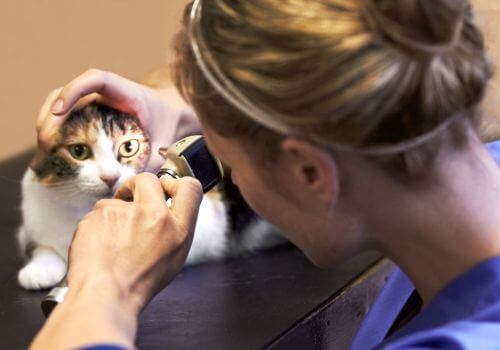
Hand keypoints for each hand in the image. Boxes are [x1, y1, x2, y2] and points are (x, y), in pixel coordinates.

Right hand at [34, 69, 199, 170]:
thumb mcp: (162, 144)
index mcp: (125, 91)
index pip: (95, 79)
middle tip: (46, 143)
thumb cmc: (168, 126)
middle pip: (66, 93)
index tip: (59, 110)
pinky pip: (65, 121)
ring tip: (43, 153)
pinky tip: (48, 157)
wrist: (174, 118)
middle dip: (50, 116)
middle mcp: (104, 95)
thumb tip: (121, 184)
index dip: (73, 90)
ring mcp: (93, 105)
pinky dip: (54, 136)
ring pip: (59, 106)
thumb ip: (148, 162)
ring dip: (46, 126)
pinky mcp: (88, 118)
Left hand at [67, 173, 202, 310]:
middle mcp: (153, 215)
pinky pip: (98, 213)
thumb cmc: (138, 283)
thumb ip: (176, 229)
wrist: (103, 294)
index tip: (166, 190)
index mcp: (177, 228)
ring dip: (115, 214)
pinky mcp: (98, 214)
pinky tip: (100, 246)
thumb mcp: (175, 258)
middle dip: (138, 186)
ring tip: (113, 242)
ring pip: (118, 200)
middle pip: (149, 180)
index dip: (176, 184)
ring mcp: (123, 212)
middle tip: (132, 198)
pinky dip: (98, 226)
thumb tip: (170, 210)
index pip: (190, 188)